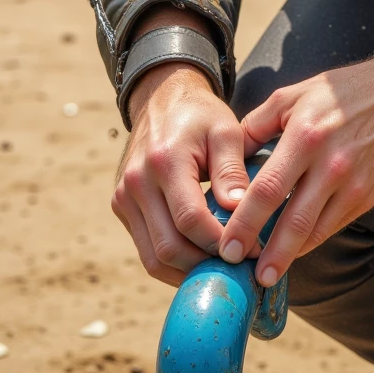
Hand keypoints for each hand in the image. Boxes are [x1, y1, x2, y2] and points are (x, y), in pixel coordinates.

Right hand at [112, 63, 252, 287]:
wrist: (161, 99)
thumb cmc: (201, 115)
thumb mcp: (226, 131)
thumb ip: (232, 171)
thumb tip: (240, 211)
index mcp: (164, 162)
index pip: (191, 220)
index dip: (222, 242)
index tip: (252, 252)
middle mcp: (136, 184)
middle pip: (169, 248)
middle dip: (207, 266)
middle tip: (241, 271)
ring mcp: (124, 198)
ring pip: (154, 258)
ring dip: (189, 273)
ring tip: (224, 273)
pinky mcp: (121, 207)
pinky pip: (147, 249)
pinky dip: (174, 263)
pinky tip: (203, 262)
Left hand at [217, 44, 373, 287]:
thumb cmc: (342, 92)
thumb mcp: (292, 96)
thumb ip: (255, 126)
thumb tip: (227, 161)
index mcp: (305, 137)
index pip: (268, 189)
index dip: (245, 222)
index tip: (227, 246)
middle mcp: (331, 165)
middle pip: (294, 221)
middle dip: (269, 254)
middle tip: (249, 278)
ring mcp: (353, 184)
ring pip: (317, 231)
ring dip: (291, 256)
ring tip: (267, 275)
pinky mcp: (368, 196)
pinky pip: (335, 225)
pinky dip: (313, 240)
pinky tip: (295, 250)